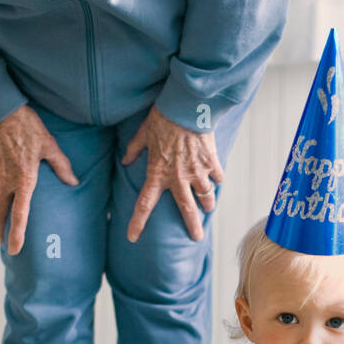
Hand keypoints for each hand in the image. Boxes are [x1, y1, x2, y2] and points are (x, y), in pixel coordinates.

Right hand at [0, 104, 78, 255]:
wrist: (0, 110)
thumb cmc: (28, 127)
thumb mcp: (50, 146)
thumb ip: (62, 166)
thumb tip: (73, 181)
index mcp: (23, 180)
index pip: (19, 216)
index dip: (16, 235)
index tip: (14, 250)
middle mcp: (4, 182)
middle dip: (0, 231)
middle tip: (4, 242)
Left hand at [121, 105, 224, 242]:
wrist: (187, 106)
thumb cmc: (163, 117)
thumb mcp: (143, 133)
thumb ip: (134, 149)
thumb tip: (125, 160)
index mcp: (157, 173)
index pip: (144, 204)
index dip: (137, 223)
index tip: (132, 237)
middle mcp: (178, 178)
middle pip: (186, 210)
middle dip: (192, 227)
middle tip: (197, 238)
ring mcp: (197, 172)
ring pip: (206, 197)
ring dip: (207, 203)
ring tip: (208, 206)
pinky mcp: (211, 162)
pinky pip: (217, 178)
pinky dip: (217, 179)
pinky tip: (216, 179)